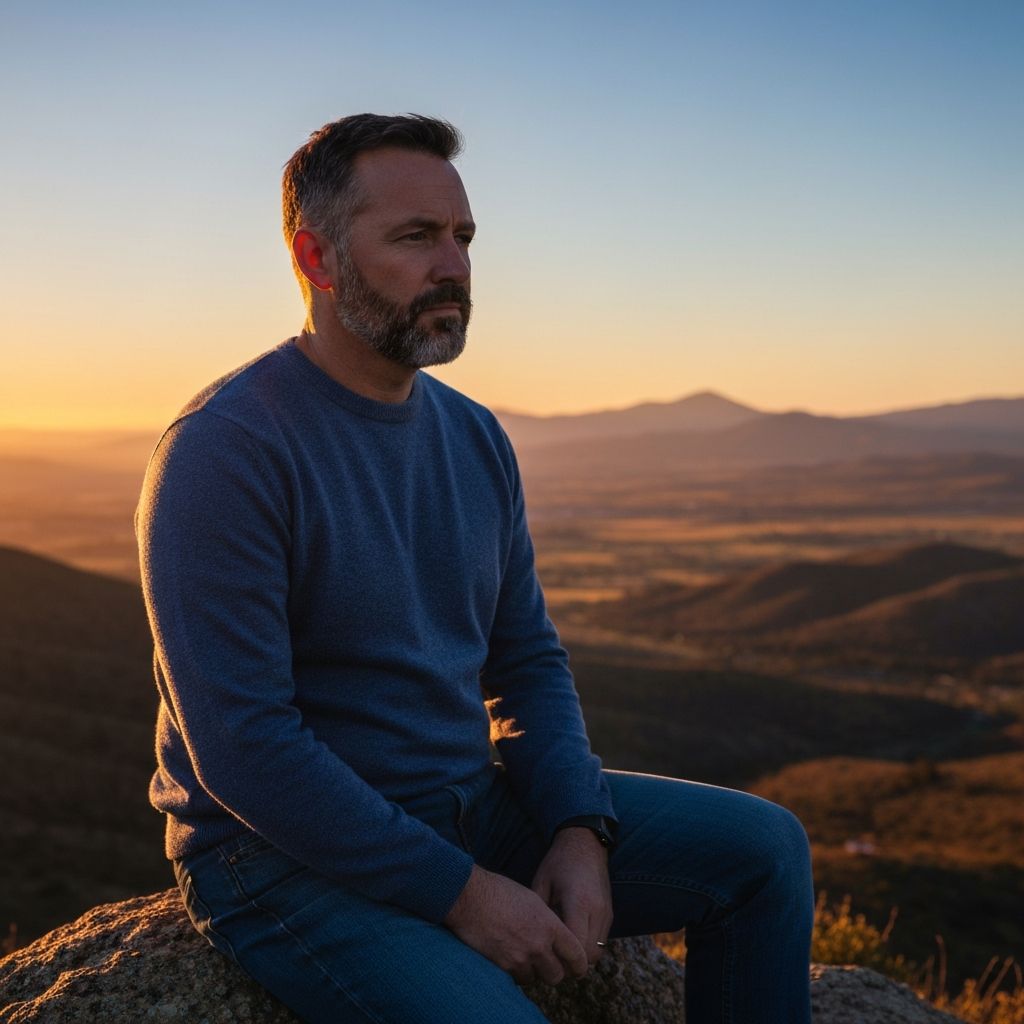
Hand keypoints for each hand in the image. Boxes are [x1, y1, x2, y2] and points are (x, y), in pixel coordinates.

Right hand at [443, 865, 587, 986]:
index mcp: (550, 925)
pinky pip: (517, 980)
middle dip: (554, 971)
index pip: (576, 955)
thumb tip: (553, 933)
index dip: (579, 965)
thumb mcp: (531, 899)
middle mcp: (539, 944)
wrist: (470, 897)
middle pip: (557, 974)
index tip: (577, 968)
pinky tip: (510, 959)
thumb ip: (546, 920)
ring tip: (525, 958)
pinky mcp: (503, 966)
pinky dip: (516, 974)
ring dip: (533, 972)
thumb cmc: (499, 891)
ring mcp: (521, 957)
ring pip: (536, 979)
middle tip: (548, 965)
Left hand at [531, 826, 612, 964]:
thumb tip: (529, 939)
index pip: (576, 946)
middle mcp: (597, 911)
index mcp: (578, 903)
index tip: (545, 958)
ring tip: (561, 949)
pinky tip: (572, 936)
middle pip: (590, 955)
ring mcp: (606, 913)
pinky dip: (589, 945)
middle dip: (572, 963)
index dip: (562, 959)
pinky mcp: (610, 913)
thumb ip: (538, 913)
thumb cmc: (558, 862)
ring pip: (598, 951)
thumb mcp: (541, 883)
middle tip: (553, 959)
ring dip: (582, 956)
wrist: (585, 843)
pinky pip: (601, 941)